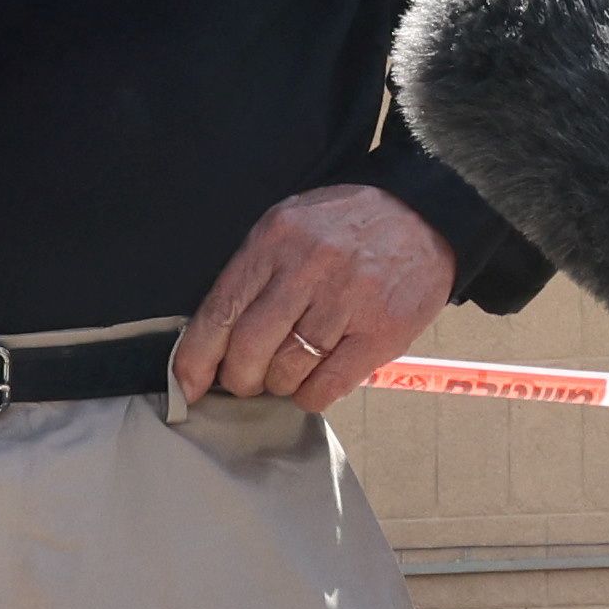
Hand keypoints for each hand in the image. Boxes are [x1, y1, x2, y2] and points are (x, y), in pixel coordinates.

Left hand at [175, 182, 460, 417]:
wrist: (424, 213)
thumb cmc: (347, 226)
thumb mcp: (291, 225)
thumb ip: (255, 273)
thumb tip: (215, 339)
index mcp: (276, 239)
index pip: (221, 309)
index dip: (196, 357)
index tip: (185, 385)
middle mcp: (309, 268)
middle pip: (249, 347)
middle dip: (237, 378)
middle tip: (244, 381)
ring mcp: (347, 300)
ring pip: (287, 370)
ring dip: (277, 386)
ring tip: (285, 375)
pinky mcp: (381, 330)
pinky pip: (328, 385)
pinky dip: (310, 396)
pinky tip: (312, 385)